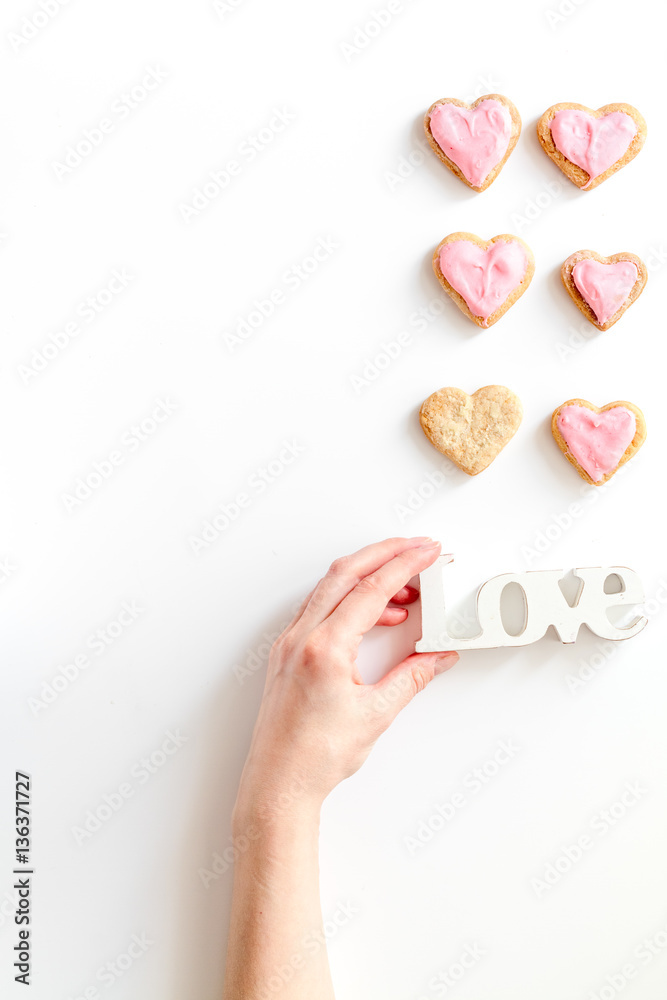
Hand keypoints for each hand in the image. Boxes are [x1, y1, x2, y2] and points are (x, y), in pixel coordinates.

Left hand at [235, 537, 458, 816]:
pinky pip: (320, 609)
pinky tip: (376, 616)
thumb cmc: (315, 757)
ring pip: (330, 588)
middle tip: (417, 548)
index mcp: (324, 647)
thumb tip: (437, 657)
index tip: (427, 551)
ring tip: (405, 589)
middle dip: (385, 554)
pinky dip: (350, 601)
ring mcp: (290, 642)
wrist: (278, 784)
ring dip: (367, 577)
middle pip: (346, 573)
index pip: (370, 589)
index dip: (404, 564)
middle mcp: (301, 637)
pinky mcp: (287, 653)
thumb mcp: (377, 714)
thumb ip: (412, 677)